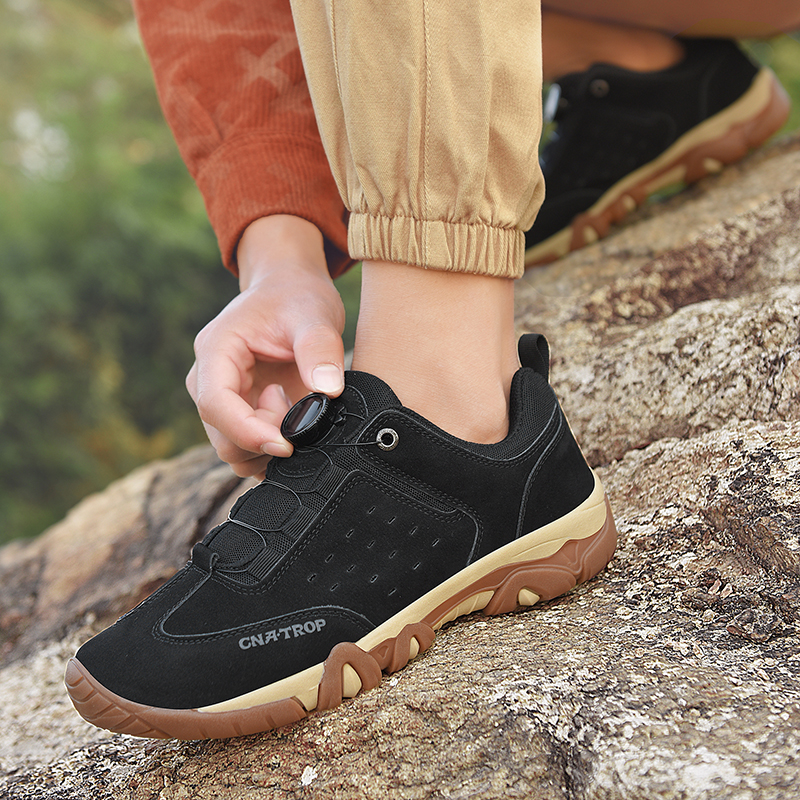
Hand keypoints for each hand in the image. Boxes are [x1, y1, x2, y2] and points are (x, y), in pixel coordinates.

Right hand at [186, 216, 345, 476]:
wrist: (290, 292)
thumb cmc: (297, 297)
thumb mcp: (314, 315)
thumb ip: (320, 350)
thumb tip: (328, 392)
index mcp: (216, 351)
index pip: (215, 404)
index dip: (248, 432)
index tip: (287, 443)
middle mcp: (207, 380)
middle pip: (223, 436)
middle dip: (266, 439)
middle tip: (302, 409)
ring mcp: (221, 400)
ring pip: (234, 450)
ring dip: (271, 445)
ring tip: (298, 405)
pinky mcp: (238, 413)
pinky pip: (249, 449)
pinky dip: (274, 451)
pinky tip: (297, 421)